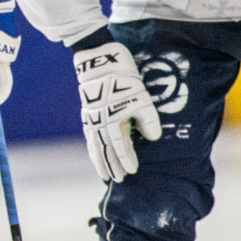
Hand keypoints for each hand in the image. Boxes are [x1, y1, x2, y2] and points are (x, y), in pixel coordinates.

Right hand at [74, 42, 161, 182]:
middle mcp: (98, 122)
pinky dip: (92, 147)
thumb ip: (148, 121)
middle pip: (104, 149)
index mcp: (111, 120)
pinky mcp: (87, 111)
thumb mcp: (141, 98)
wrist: (99, 60)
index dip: (126, 160)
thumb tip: (152, 139)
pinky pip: (89, 136)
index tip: (133, 172)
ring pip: (94, 144)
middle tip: (116, 180)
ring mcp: (90, 117)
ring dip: (99, 160)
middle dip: (110, 166)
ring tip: (103, 173)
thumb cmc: (123, 78)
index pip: (119, 146)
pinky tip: (95, 151)